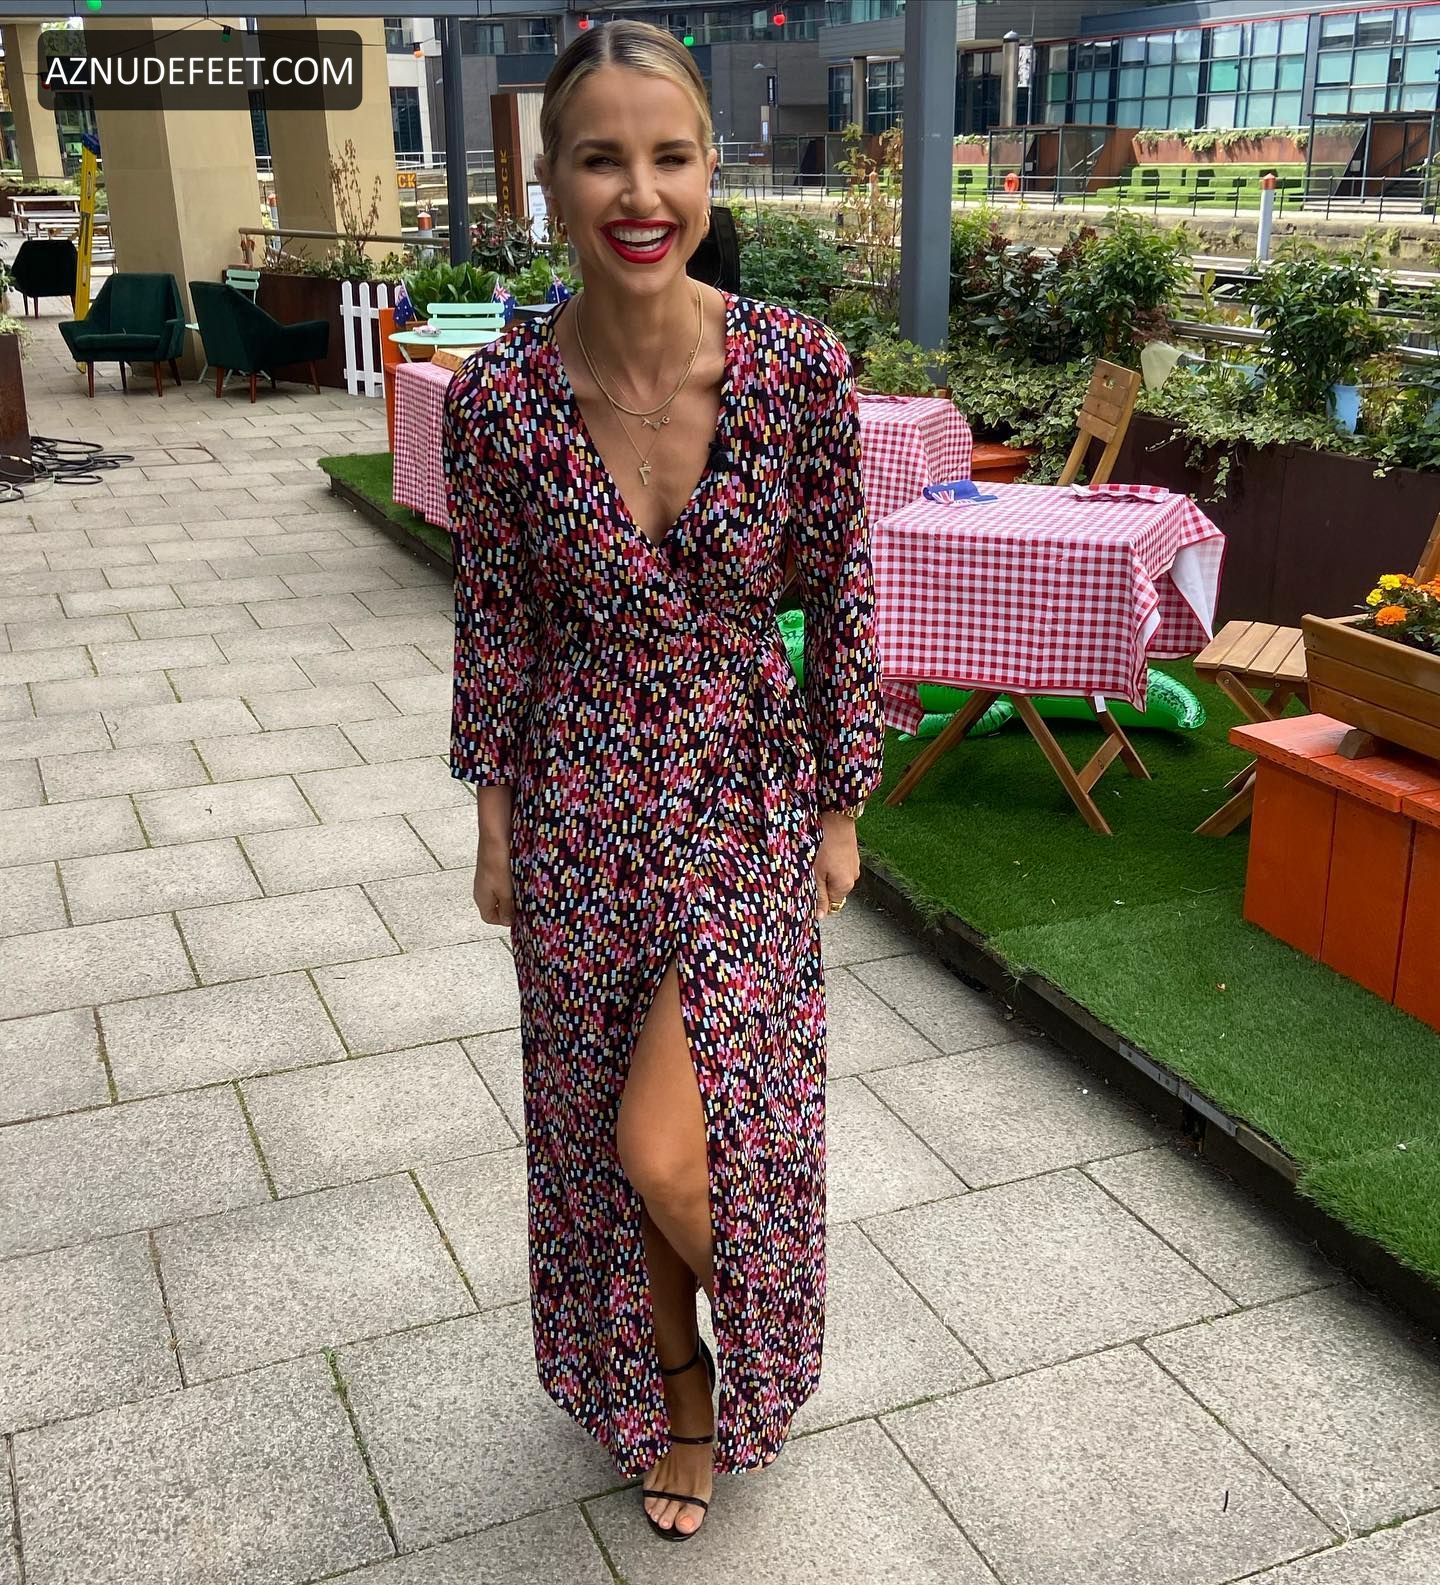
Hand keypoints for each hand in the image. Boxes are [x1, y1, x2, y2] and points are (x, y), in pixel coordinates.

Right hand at [473, 786, 515, 927]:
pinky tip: (524, 877)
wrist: (496, 833)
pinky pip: (506, 880)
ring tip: (527, 890)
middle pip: (497, 905)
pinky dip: (515, 882)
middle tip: (527, 903)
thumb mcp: (505, 889)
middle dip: (512, 906)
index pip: (490, 918)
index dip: (505, 919)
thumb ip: (507, 907)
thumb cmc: (497, 862)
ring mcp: (489, 877)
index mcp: (482, 898)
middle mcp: (483, 889)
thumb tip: (508, 922)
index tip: (519, 915)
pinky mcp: (496, 867)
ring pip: (503, 892)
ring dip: (515, 893)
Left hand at [814, 810, 858, 918]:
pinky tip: (823, 851)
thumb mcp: (815, 873)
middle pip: (834, 890)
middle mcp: (853, 878)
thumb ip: (819, 896)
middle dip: (821, 884)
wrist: (836, 817)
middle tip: (810, 870)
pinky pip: (840, 865)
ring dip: (826, 872)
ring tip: (816, 858)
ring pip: (836, 876)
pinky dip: (831, 861)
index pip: (831, 905)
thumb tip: (821, 917)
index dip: (818, 898)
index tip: (808, 887)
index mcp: (844, 886)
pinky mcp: (852, 854)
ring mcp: (854, 865)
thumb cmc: (823, 845)